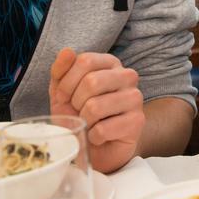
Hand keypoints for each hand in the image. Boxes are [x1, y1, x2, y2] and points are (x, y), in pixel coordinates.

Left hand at [49, 48, 144, 172]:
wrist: (96, 147)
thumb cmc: (80, 115)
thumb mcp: (62, 92)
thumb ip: (61, 70)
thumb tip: (67, 51)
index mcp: (110, 63)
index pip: (85, 61)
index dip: (67, 82)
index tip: (64, 97)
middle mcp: (127, 76)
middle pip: (92, 82)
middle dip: (76, 102)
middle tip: (79, 112)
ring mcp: (135, 98)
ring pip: (96, 106)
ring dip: (84, 121)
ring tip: (89, 124)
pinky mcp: (137, 121)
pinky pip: (103, 129)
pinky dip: (93, 137)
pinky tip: (98, 137)